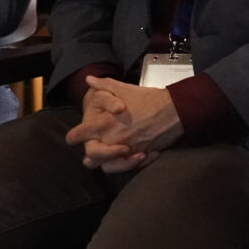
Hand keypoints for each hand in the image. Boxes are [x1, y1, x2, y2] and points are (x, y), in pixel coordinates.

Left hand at [64, 76, 183, 173]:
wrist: (175, 110)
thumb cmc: (149, 99)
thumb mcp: (124, 88)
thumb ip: (104, 85)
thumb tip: (89, 80)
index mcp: (104, 124)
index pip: (77, 136)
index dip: (74, 136)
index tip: (75, 135)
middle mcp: (112, 140)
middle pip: (89, 157)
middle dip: (90, 154)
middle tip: (95, 146)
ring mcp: (126, 151)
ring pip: (106, 167)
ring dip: (106, 162)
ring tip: (111, 153)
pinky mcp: (139, 157)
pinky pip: (126, 168)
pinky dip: (126, 164)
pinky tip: (129, 155)